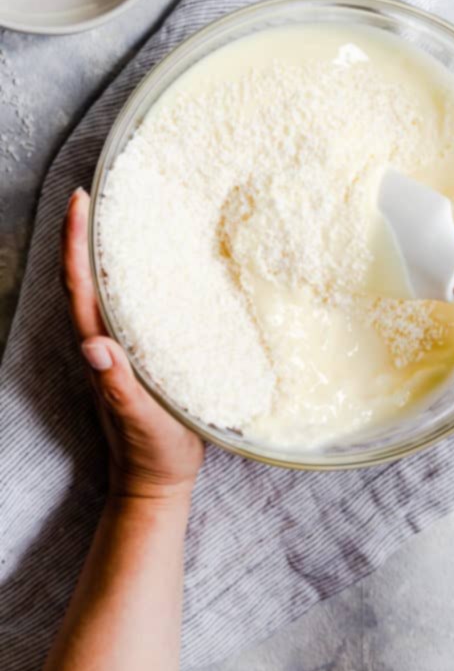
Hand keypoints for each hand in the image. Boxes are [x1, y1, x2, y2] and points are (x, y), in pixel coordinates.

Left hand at [62, 188, 204, 500]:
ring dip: (103, 249)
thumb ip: (117, 386)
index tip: (81, 201)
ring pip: (105, 288)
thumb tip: (94, 346)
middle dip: (84, 233)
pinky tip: (152, 263)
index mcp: (101, 348)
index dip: (76, 243)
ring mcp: (121, 346)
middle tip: (96, 192)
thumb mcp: (138, 420)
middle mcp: (105, 340)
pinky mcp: (140, 353)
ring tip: (118, 213)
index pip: (80, 286)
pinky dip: (130, 275)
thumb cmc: (150, 450)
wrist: (159, 478)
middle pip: (85, 277)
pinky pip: (130, 303)